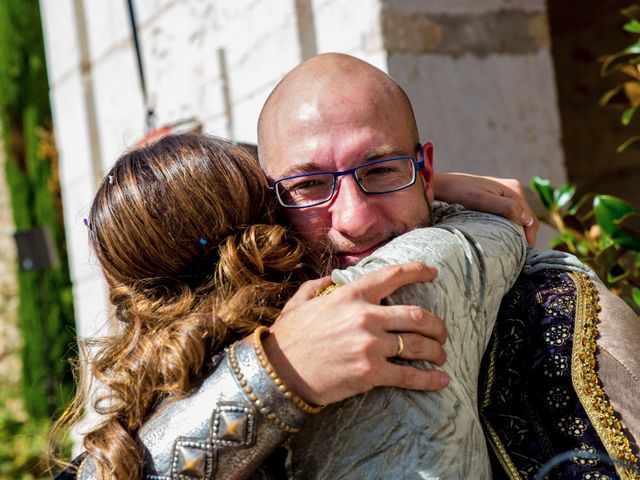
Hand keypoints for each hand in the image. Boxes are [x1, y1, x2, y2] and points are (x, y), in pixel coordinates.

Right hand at [263, 262, 448, 405]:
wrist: (277, 372)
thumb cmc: (287, 337)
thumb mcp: (299, 302)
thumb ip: (316, 286)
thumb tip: (328, 280)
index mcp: (350, 295)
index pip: (392, 276)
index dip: (418, 271)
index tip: (433, 272)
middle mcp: (365, 316)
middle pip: (417, 315)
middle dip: (437, 324)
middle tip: (442, 332)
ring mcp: (370, 345)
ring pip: (418, 344)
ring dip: (436, 350)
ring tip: (442, 356)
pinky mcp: (370, 373)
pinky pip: (409, 375)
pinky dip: (430, 379)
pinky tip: (441, 381)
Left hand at [433, 172, 537, 246]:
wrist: (444, 185)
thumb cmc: (460, 192)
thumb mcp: (481, 201)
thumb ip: (505, 208)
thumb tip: (526, 220)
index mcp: (514, 189)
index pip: (530, 218)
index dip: (529, 236)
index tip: (524, 252)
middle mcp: (513, 189)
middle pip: (526, 218)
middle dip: (524, 234)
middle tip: (517, 253)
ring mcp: (506, 194)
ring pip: (519, 217)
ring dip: (517, 231)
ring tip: (511, 247)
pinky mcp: (498, 198)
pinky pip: (510, 215)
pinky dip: (509, 225)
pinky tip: (504, 236)